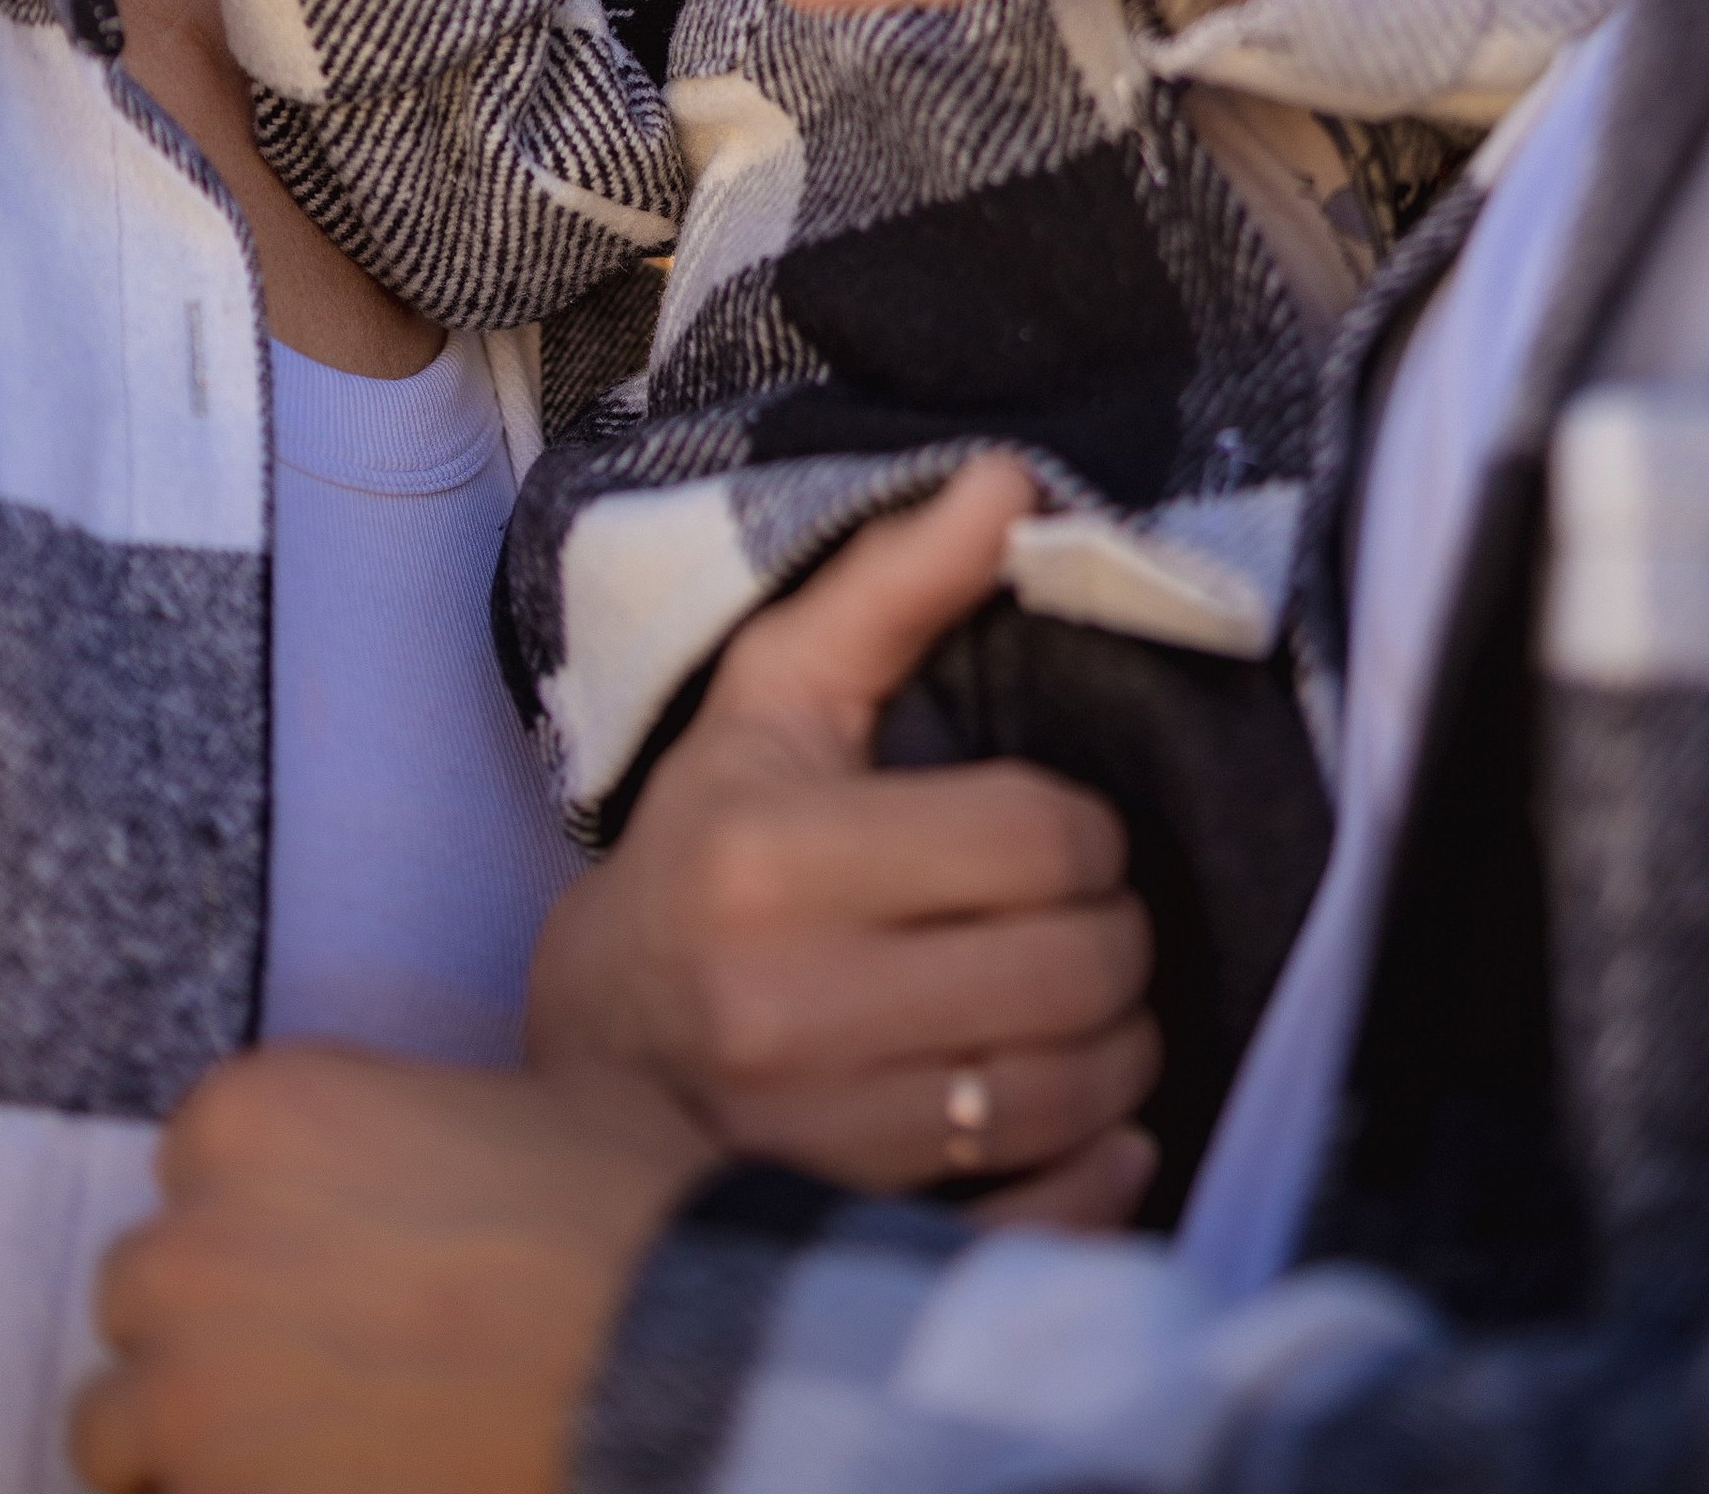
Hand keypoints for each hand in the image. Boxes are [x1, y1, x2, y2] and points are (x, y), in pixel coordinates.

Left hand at [69, 1044, 711, 1493]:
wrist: (661, 1355)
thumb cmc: (618, 1207)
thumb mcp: (528, 1094)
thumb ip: (420, 1118)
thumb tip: (436, 1159)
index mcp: (254, 1112)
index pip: (193, 1165)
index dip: (260, 1213)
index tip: (320, 1252)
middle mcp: (190, 1247)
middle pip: (140, 1293)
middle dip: (205, 1326)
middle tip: (309, 1357)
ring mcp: (191, 1397)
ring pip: (114, 1428)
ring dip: (181, 1437)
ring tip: (286, 1447)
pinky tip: (314, 1486)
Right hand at [528, 457, 1159, 1222]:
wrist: (590, 1046)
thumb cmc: (706, 851)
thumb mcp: (777, 701)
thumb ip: (893, 585)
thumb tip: (1010, 477)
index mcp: (774, 857)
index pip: (1042, 838)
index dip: (1084, 833)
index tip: (1057, 839)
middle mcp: (780, 1007)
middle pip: (1074, 972)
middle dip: (1114, 940)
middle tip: (1083, 927)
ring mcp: (807, 1142)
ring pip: (1066, 1097)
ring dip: (1118, 1055)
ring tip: (1081, 1015)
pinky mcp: (836, 1232)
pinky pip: (1028, 1229)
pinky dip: (1096, 1185)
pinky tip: (1093, 1135)